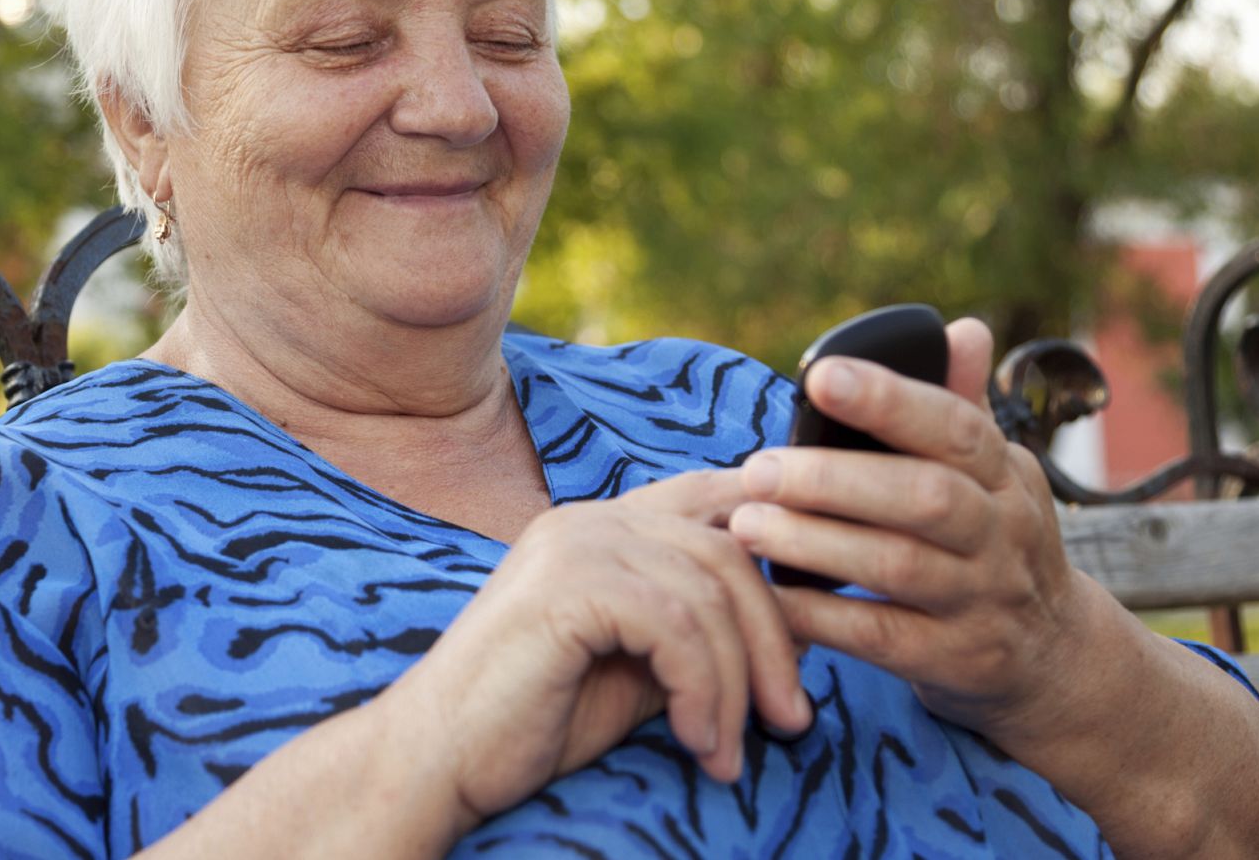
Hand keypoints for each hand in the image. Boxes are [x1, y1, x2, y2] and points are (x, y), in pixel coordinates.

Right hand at [386, 470, 812, 835]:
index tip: (821, 608)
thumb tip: (791, 634)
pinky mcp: (568, 585)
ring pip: (709, 591)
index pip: (715, 498)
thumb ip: (698, 635)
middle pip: (729, 548)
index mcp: (605, 525)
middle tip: (792, 720)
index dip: (777, 537)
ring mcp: (577, 543)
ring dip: (738, 683)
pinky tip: (696, 742)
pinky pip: (676, 626)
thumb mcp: (639, 670)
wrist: (437, 760)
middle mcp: (592, 517)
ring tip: (730, 753)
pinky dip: (703, 690)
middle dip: (774, 638)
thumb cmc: (535, 721)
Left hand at [727, 318, 1092, 747]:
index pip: (956, 427)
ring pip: (898, 566)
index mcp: (1006, 475)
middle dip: (834, 480)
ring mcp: (984, 601)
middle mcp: (1004, 535)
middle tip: (757, 470)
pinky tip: (771, 596)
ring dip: (816, 543)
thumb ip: (963, 405)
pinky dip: (822, 617)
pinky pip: (882, 638)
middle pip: (924, 497)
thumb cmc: (994, 544)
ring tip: (747, 524)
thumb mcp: (996, 476)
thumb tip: (962, 327)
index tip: (820, 376)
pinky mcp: (958, 660)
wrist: (1054, 660)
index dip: (889, 399)